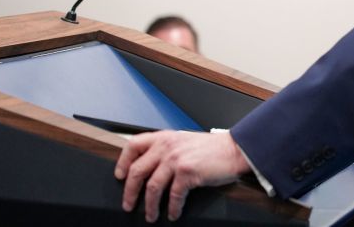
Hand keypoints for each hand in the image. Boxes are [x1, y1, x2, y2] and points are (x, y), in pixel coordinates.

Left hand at [115, 130, 250, 222]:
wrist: (233, 149)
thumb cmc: (211, 148)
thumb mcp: (183, 141)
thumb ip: (166, 149)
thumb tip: (150, 167)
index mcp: (163, 137)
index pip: (133, 145)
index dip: (123, 162)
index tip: (120, 176)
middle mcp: (166, 146)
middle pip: (137, 171)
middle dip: (129, 192)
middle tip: (128, 204)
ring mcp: (176, 159)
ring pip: (152, 187)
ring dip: (149, 206)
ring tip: (151, 215)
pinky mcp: (187, 172)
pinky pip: (173, 195)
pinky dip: (172, 208)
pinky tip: (173, 213)